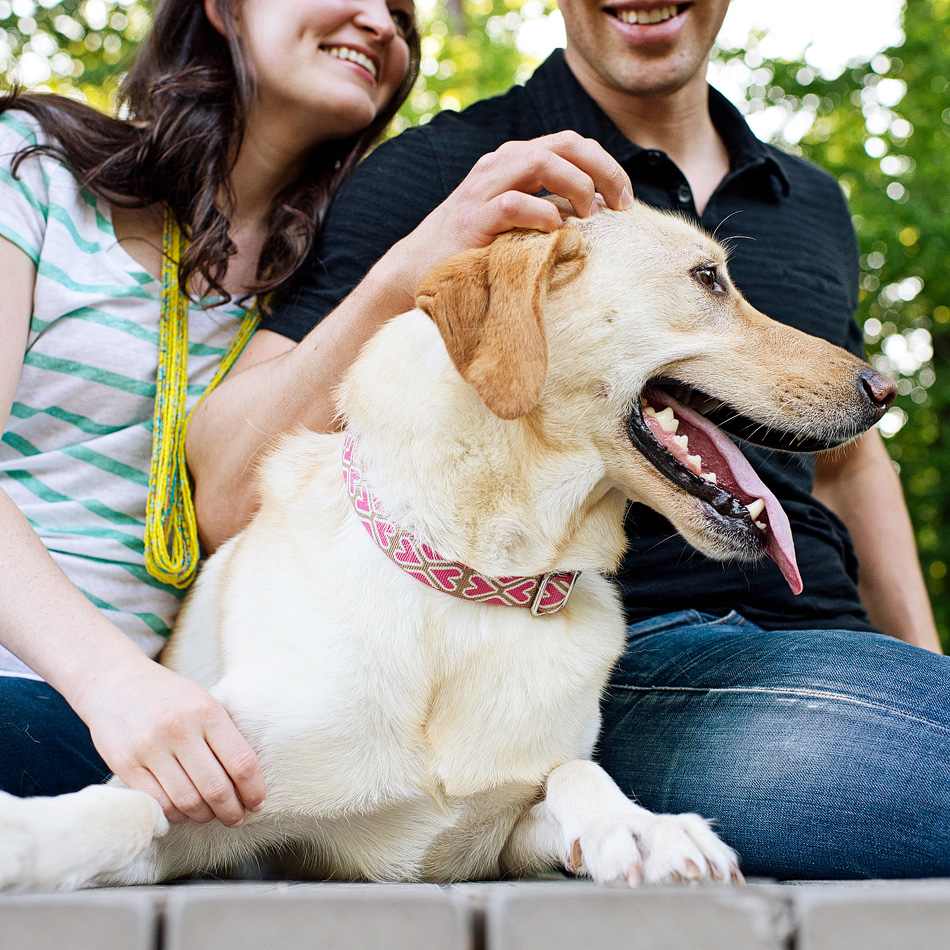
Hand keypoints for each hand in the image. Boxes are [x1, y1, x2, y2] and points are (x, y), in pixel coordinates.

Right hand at [72, 655, 264, 825]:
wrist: (116, 682)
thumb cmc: (169, 696)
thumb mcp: (203, 701)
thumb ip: (223, 734)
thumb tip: (249, 779)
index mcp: (207, 711)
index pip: (241, 762)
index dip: (254, 790)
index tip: (257, 803)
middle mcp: (180, 729)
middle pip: (216, 788)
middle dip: (231, 811)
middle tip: (236, 818)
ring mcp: (150, 747)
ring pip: (187, 801)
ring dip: (204, 816)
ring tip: (210, 814)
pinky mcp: (125, 764)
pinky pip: (158, 803)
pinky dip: (175, 814)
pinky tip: (183, 811)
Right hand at [389, 131, 632, 289]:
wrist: (416, 271)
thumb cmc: (472, 251)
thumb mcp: (514, 220)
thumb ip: (545, 207)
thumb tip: (594, 215)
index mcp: (511, 162)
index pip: (569, 143)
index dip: (604, 164)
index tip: (624, 198)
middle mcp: (498, 166)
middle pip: (563, 143)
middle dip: (601, 169)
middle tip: (620, 204)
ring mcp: (482, 190)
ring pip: (540, 161)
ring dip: (577, 185)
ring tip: (591, 216)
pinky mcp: (473, 220)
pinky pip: (514, 203)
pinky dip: (542, 213)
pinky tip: (555, 231)